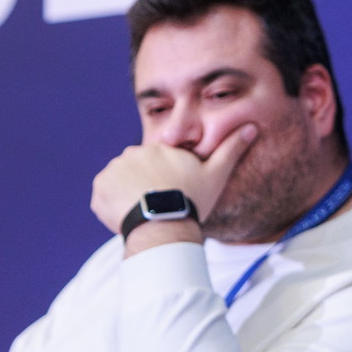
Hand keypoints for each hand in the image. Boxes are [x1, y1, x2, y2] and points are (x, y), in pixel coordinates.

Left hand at [90, 124, 258, 236]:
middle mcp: (133, 153)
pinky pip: (105, 196)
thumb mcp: (216, 175)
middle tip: (160, 206)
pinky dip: (113, 207)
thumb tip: (252, 127)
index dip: (166, 179)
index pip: (158, 162)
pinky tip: (130, 217)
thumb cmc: (192, 200)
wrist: (163, 225)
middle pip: (138, 171)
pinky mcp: (99, 189)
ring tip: (146, 213)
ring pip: (121, 182)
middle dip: (146, 185)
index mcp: (158, 148)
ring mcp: (113, 170)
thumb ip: (231, 150)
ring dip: (129, 195)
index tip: (174, 194)